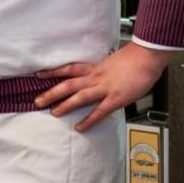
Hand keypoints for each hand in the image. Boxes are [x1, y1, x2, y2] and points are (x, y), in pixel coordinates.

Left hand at [33, 43, 175, 130]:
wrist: (146, 56)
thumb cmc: (135, 57)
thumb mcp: (114, 61)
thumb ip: (105, 68)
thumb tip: (103, 71)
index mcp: (95, 67)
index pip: (69, 68)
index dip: (53, 71)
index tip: (39, 75)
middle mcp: (95, 77)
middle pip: (68, 84)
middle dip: (52, 92)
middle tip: (37, 100)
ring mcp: (104, 88)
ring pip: (79, 97)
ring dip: (64, 105)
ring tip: (53, 112)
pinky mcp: (115, 99)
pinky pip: (98, 112)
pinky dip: (88, 120)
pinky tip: (80, 127)